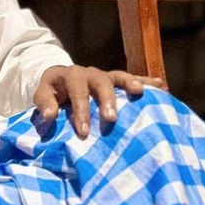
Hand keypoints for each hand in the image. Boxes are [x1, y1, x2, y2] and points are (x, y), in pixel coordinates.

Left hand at [33, 65, 166, 138]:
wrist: (59, 79)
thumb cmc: (53, 92)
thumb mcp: (42, 94)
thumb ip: (44, 104)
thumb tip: (50, 116)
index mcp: (71, 75)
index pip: (77, 91)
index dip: (81, 110)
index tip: (85, 131)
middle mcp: (90, 73)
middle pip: (100, 82)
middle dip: (106, 100)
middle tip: (111, 119)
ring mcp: (105, 75)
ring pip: (118, 77)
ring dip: (130, 83)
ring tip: (140, 92)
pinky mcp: (115, 80)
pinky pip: (132, 78)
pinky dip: (146, 81)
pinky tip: (162, 86)